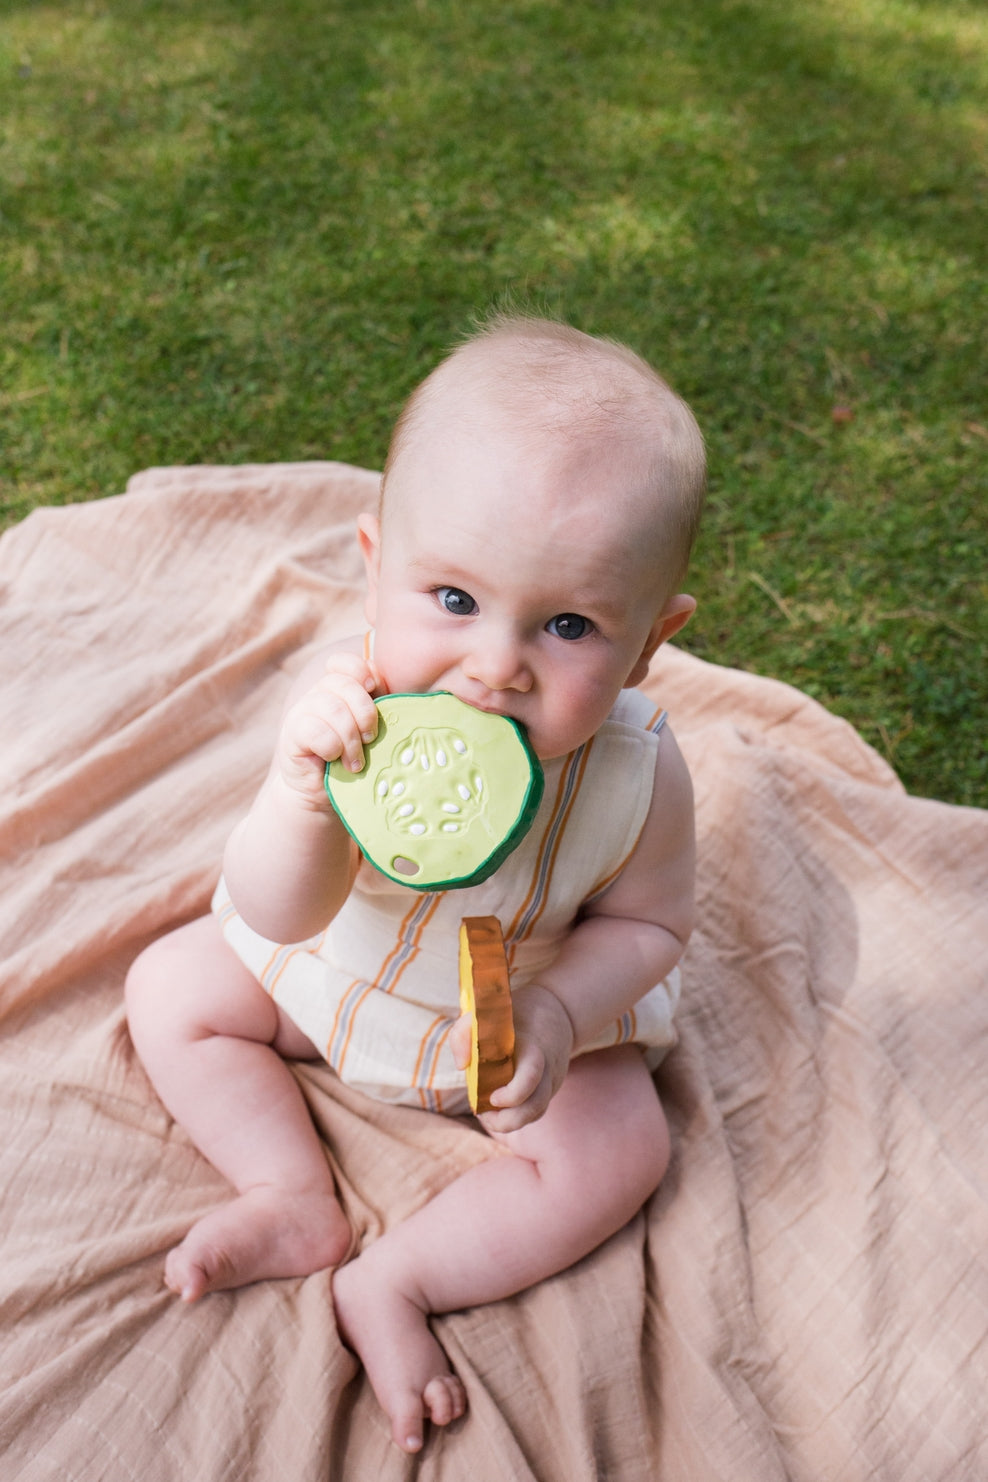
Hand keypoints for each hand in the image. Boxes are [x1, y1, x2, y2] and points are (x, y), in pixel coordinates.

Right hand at [277, 652, 384, 803]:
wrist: (321, 795)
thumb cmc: (352, 761)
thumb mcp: (370, 732)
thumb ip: (381, 708)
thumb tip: (396, 687)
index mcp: (338, 689)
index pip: (342, 662)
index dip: (359, 670)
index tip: (373, 688)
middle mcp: (317, 695)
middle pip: (342, 684)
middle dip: (364, 712)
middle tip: (371, 739)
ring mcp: (302, 712)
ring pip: (331, 707)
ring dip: (350, 737)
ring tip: (357, 761)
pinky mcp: (291, 734)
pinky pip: (315, 730)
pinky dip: (333, 748)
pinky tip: (339, 763)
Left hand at [453, 983, 574, 1134]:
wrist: (558, 1011)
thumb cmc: (515, 1012)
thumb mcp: (488, 1011)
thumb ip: (466, 1031)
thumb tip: (462, 1066)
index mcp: (532, 1047)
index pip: (531, 1075)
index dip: (513, 1093)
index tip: (492, 1097)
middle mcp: (546, 1068)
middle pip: (536, 1106)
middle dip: (508, 1120)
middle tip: (483, 1112)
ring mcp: (550, 1081)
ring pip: (537, 1113)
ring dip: (509, 1122)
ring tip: (486, 1115)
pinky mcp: (548, 1088)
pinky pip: (535, 1110)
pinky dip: (515, 1117)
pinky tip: (494, 1111)